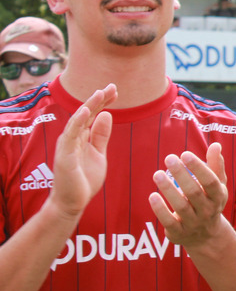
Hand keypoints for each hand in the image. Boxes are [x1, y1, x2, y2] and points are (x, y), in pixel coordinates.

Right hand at [50, 84, 116, 217]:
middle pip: (85, 114)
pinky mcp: (65, 156)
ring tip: (100, 93)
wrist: (72, 203)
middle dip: (98, 99)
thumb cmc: (84, 179)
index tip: (115, 90)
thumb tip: (107, 114)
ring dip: (89, 106)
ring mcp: (67, 146)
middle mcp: (72, 138)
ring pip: (77, 121)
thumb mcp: (98, 154)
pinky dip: (78, 122)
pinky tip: (86, 111)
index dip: (102, 101)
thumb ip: (100, 135)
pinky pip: (70, 135)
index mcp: (81, 137)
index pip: (92, 114)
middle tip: (112, 86)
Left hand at [149, 143, 228, 247]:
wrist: (206, 236)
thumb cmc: (209, 201)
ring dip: (168, 189)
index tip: (185, 154)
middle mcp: (208, 211)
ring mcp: (194, 223)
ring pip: (181, 207)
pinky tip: (152, 195)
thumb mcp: (217, 185)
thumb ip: (216, 165)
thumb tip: (215, 145)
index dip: (199, 168)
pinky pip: (169, 222)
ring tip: (157, 174)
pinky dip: (160, 210)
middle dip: (181, 174)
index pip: (210, 181)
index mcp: (218, 196)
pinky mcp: (178, 233)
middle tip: (169, 158)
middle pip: (194, 192)